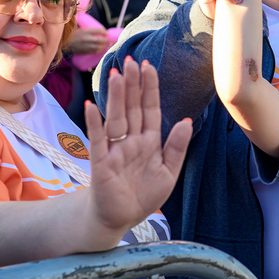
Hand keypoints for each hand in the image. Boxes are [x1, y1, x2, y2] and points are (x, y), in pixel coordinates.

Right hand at [64, 28, 109, 54]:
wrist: (63, 43)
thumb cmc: (72, 34)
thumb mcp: (79, 28)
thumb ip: (88, 29)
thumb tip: (100, 29)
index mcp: (84, 30)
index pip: (99, 30)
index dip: (104, 32)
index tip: (106, 33)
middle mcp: (85, 38)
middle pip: (100, 39)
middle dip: (106, 40)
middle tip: (108, 40)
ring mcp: (84, 45)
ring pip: (98, 47)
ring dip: (104, 46)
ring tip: (107, 45)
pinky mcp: (83, 51)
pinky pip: (94, 52)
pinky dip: (99, 51)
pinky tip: (102, 50)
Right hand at [84, 57, 191, 239]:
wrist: (119, 219)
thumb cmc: (143, 195)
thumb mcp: (168, 172)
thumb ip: (176, 147)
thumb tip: (186, 120)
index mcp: (149, 141)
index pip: (149, 109)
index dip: (149, 88)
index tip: (149, 66)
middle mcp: (131, 140)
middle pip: (132, 107)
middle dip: (132, 85)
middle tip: (130, 60)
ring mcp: (115, 149)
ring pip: (116, 118)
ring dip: (116, 97)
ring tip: (117, 75)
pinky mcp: (100, 162)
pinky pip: (97, 139)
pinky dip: (94, 123)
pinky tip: (92, 105)